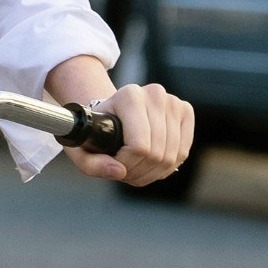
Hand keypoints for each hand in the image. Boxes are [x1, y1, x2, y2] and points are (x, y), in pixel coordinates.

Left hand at [43, 56, 194, 186]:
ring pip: (171, 157)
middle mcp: (154, 94)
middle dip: (139, 171)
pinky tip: (151, 163)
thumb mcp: (81, 147)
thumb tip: (119, 172)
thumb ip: (91, 164)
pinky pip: (182, 153)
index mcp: (129, 96)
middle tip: (126, 170)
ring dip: (153, 172)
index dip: (127, 165)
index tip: (114, 163)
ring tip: (136, 168)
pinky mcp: (185, 111)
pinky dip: (167, 166)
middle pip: (156, 154)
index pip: (139, 146)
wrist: (113, 112)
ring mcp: (173, 102)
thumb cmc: (97, 130)